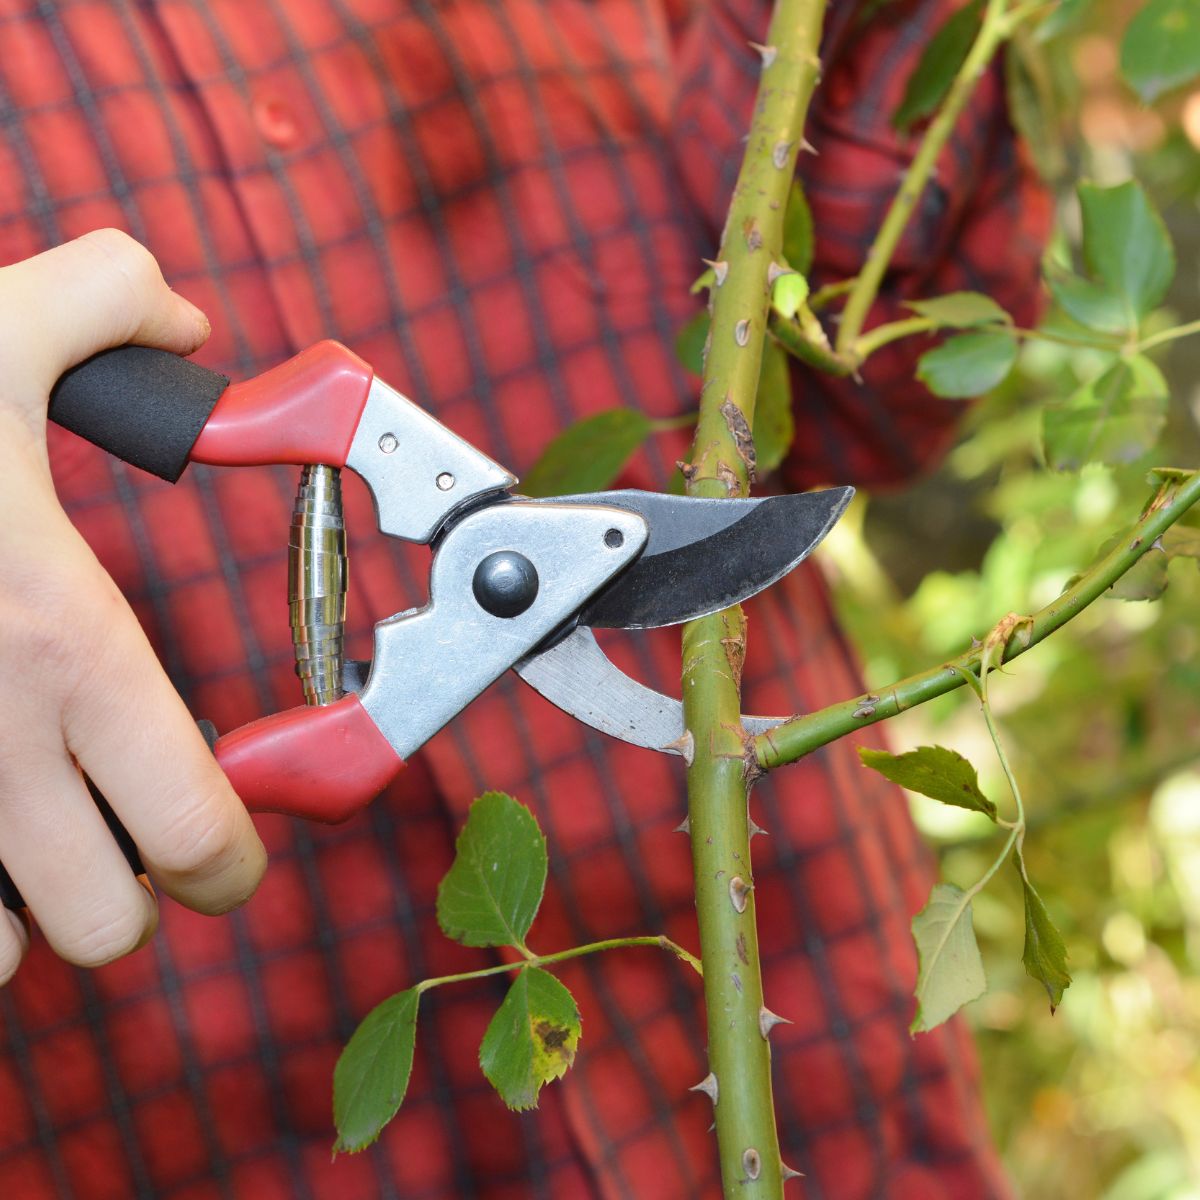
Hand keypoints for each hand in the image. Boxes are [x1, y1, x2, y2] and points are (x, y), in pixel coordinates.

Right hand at [0, 229, 266, 981]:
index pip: (198, 833)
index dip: (233, 859)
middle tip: (121, 829)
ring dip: (22, 910)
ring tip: (19, 827)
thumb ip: (113, 302)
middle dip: (132, 893)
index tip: (229, 846)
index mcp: (62, 649)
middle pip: (109, 929)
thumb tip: (182, 321)